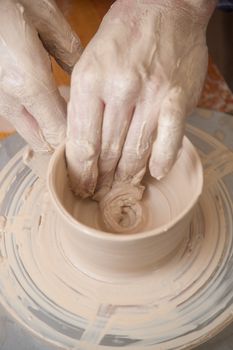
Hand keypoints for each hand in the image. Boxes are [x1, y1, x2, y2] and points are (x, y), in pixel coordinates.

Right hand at [0, 0, 81, 151]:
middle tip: (78, 124)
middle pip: (42, 141)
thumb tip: (81, 74)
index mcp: (28, 84)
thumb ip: (68, 51)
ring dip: (46, 129)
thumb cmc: (9, 0)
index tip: (91, 131)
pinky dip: (31, 118)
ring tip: (60, 111)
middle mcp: (9, 99)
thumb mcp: (46, 18)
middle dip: (62, 139)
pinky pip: (16, 118)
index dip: (76, 139)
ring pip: (27, 132)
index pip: (59, 133)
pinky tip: (39, 100)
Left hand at [66, 0, 215, 197]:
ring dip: (126, 178)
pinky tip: (153, 173)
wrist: (166, 8)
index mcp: (90, 80)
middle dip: (101, 180)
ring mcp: (151, 96)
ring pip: (135, 153)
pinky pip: (168, 144)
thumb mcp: (89, 62)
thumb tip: (82, 145)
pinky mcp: (177, 100)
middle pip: (107, 153)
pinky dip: (160, 163)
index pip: (82, 143)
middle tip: (99, 193)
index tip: (81, 185)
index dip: (80, 173)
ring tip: (120, 189)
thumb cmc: (124, 35)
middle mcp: (119, 90)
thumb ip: (84, 104)